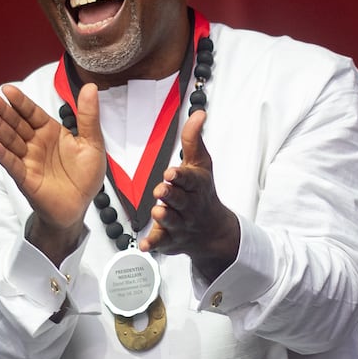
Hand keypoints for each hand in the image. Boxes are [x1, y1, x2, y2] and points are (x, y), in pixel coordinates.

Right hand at [0, 83, 103, 261]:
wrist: (79, 206)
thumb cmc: (85, 176)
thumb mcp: (92, 143)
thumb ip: (88, 116)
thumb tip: (90, 86)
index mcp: (51, 132)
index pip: (32, 113)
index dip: (20, 102)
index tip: (8, 89)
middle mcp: (36, 143)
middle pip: (16, 123)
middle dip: (2, 110)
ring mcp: (28, 160)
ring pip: (10, 140)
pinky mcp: (25, 177)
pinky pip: (11, 164)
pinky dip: (1, 154)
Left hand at [136, 110, 239, 282]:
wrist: (212, 230)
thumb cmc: (202, 192)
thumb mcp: (202, 164)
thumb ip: (194, 139)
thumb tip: (198, 113)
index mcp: (197, 186)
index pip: (190, 179)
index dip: (181, 176)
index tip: (171, 172)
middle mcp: (189, 206)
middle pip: (180, 200)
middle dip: (172, 195)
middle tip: (161, 190)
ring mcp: (180, 224)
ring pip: (171, 221)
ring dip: (164, 217)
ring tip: (157, 211)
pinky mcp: (170, 240)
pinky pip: (161, 243)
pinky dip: (154, 245)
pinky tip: (145, 245)